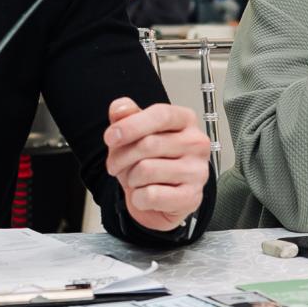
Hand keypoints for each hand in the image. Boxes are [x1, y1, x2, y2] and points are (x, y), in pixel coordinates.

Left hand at [105, 98, 208, 231]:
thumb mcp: (135, 133)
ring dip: (130, 179)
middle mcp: (196, 143)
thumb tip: (120, 108)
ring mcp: (197, 171)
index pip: (161, 115)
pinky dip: (138, 198)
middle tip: (114, 165)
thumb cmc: (151, 160)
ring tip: (135, 180)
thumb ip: (126, 116)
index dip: (131, 125)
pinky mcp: (191, 197)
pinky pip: (152, 195)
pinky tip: (144, 195)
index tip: (110, 137)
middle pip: (148, 144)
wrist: (161, 198)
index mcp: (186, 120)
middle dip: (120, 157)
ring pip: (146, 170)